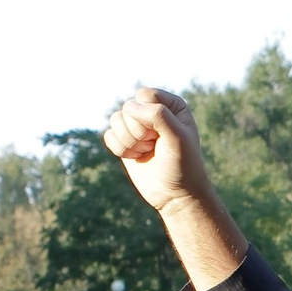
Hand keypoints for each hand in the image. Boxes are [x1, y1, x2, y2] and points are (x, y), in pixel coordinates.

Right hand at [103, 86, 215, 214]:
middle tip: (155, 146)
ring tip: (147, 152)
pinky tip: (136, 158)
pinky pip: (109, 135)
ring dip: (129, 141)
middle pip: (128, 108)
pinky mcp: (125, 141)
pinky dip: (120, 149)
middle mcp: (153, 111)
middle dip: (138, 132)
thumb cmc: (183, 164)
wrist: (175, 194)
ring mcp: (137, 126)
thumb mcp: (177, 138)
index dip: (148, 116)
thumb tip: (129, 107)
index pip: (145, 96)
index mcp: (171, 105)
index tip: (161, 135)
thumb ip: (158, 116)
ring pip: (115, 120)